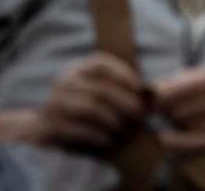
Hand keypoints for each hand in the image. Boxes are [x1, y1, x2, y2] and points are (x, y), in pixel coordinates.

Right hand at [27, 53, 145, 150]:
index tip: (141, 90)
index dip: (124, 76)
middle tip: (140, 115)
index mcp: (79, 68)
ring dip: (113, 120)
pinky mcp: (50, 125)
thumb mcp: (104, 90)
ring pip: (90, 110)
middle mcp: (65, 82)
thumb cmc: (89, 105)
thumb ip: (126, 89)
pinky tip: (109, 140)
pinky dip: (98, 136)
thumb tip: (154, 94)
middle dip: (125, 103)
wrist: (50, 125)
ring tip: (125, 129)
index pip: (101, 65)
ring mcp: (55, 103)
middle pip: (100, 90)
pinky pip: (79, 130)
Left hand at [154, 64, 204, 151]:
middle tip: (154, 108)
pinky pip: (203, 139)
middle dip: (164, 107)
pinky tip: (166, 138)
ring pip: (190, 121)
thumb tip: (173, 80)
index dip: (161, 91)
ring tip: (168, 118)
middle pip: (183, 104)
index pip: (185, 84)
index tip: (146, 93)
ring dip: (174, 121)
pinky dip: (181, 139)